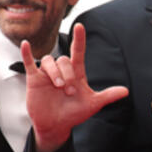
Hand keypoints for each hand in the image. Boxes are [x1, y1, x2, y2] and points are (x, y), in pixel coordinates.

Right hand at [25, 24, 128, 151]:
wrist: (56, 125)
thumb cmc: (74, 114)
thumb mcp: (92, 104)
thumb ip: (107, 96)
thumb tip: (126, 91)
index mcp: (76, 73)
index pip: (78, 52)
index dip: (79, 39)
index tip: (80, 26)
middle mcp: (62, 71)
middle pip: (64, 60)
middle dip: (67, 74)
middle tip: (69, 91)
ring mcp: (47, 74)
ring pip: (49, 61)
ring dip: (54, 72)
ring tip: (58, 86)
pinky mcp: (34, 79)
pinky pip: (29, 63)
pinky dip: (27, 53)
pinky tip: (26, 44)